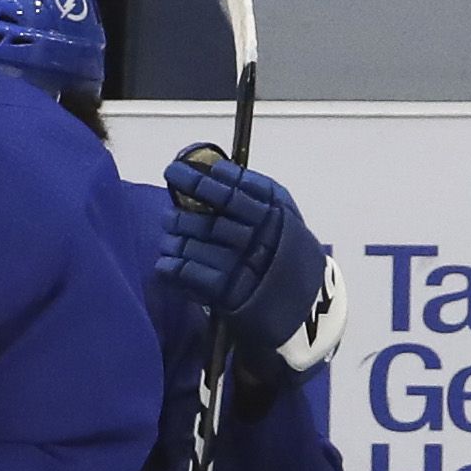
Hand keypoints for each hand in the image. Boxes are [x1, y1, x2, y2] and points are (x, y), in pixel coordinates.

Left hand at [158, 146, 334, 383]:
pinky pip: (189, 275)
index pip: (230, 193)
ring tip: (167, 237)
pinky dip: (171, 266)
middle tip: (167, 214)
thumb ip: (254, 191)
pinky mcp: (227, 293)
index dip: (199, 182)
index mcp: (272, 214)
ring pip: (194, 246)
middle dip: (180, 215)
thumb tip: (213, 168)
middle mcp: (255, 238)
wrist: (305, 301)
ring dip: (173, 239)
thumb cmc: (287, 249)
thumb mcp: (283, 213)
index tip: (175, 171)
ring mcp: (240, 266)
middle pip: (207, 222)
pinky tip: (164, 262)